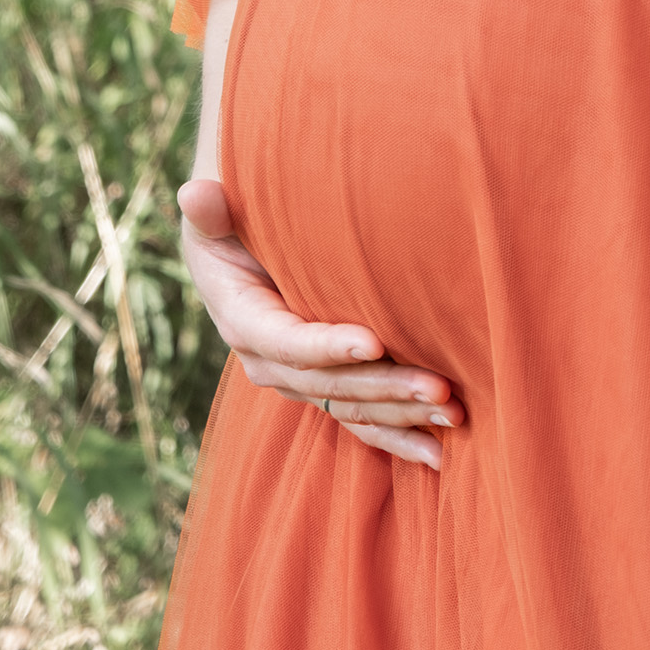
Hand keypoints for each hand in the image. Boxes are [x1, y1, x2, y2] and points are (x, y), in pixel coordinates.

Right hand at [177, 177, 461, 470]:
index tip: (375, 342)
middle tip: (438, 385)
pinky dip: (398, 437)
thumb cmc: (239, 214)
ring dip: (402, 415)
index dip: (327, 346)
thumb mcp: (218, 209)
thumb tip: (195, 194)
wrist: (245, 240)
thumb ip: (212, 209)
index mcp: (243, 319)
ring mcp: (298, 378)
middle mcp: (269, 360)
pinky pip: (360, 421)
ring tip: (453, 411)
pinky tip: (439, 455)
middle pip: (329, 385)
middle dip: (385, 387)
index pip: (287, 341)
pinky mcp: (325, 385)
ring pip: (351, 407)